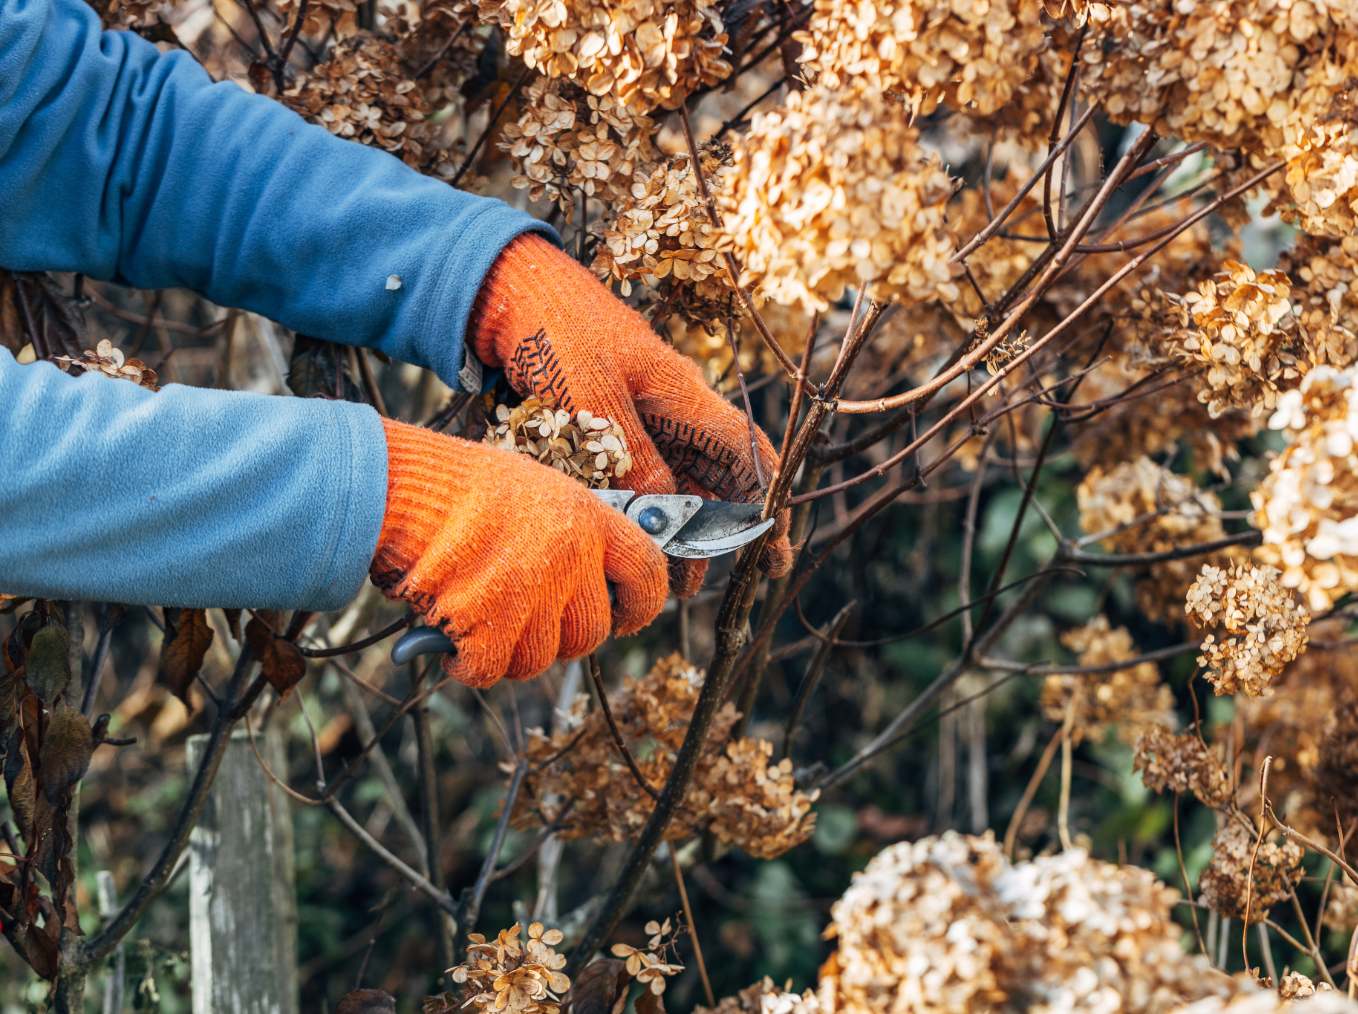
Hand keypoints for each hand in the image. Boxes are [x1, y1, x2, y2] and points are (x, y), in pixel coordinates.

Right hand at [370, 419, 667, 686]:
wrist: (399, 485)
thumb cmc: (456, 483)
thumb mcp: (532, 487)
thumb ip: (567, 533)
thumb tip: (583, 582)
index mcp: (588, 518)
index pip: (648, 575)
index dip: (640, 606)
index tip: (624, 617)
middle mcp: (568, 558)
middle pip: (590, 633)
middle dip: (558, 637)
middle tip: (524, 620)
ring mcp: (529, 593)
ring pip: (539, 659)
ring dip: (508, 652)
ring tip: (478, 620)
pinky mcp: (486, 624)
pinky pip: (489, 670)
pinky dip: (467, 665)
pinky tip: (451, 640)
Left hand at [469, 234, 791, 593]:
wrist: (505, 288)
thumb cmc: (553, 327)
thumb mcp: (593, 396)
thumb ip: (631, 456)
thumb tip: (664, 513)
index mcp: (681, 394)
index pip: (743, 454)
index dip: (765, 504)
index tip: (774, 552)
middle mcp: (670, 406)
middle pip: (713, 476)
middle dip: (716, 532)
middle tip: (699, 585)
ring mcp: (639, 412)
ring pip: (674, 480)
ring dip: (674, 527)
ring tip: (665, 575)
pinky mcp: (605, 419)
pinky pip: (635, 473)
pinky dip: (638, 507)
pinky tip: (629, 536)